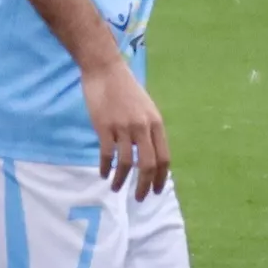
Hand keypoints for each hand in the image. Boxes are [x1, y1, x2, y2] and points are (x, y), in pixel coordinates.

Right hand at [81, 58, 169, 199]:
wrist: (104, 68)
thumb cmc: (125, 88)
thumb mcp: (145, 108)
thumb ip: (148, 129)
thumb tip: (148, 155)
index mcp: (155, 123)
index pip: (163, 157)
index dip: (160, 178)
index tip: (155, 191)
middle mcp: (142, 127)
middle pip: (148, 164)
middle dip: (143, 185)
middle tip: (138, 198)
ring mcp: (123, 127)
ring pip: (126, 162)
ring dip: (121, 180)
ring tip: (115, 188)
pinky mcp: (104, 126)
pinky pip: (107, 154)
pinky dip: (106, 167)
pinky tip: (103, 173)